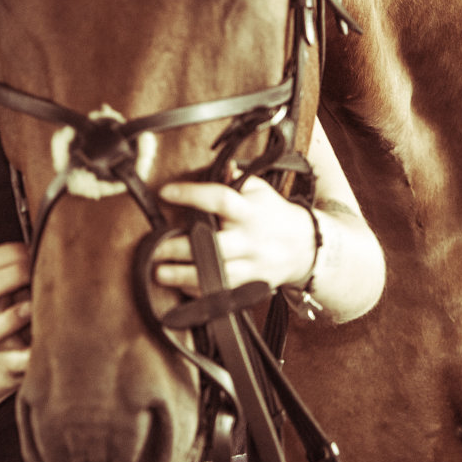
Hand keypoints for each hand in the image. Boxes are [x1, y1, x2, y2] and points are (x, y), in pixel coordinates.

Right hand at [0, 241, 30, 379]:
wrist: (12, 355)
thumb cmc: (27, 310)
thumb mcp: (23, 285)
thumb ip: (33, 265)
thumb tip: (65, 235)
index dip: (9, 252)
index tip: (34, 251)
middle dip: (11, 277)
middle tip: (36, 273)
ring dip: (10, 318)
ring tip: (32, 308)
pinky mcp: (9, 365)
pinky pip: (13, 363)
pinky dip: (25, 358)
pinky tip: (39, 349)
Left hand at [153, 176, 315, 296]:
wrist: (305, 247)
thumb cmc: (272, 213)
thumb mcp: (258, 190)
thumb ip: (236, 179)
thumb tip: (221, 166)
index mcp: (250, 211)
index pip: (221, 199)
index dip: (193, 195)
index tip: (165, 192)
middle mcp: (251, 240)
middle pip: (216, 246)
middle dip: (182, 249)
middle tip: (156, 247)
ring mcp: (253, 267)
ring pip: (218, 276)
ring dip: (186, 276)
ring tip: (159, 273)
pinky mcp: (252, 287)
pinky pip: (224, 295)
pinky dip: (201, 294)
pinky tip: (181, 288)